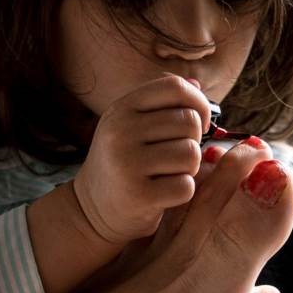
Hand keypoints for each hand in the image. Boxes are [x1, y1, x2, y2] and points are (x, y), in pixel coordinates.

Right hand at [72, 74, 211, 244]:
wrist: (91, 208)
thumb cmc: (124, 162)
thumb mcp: (132, 125)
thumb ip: (163, 103)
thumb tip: (195, 84)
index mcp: (122, 108)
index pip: (175, 87)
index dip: (198, 102)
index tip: (200, 122)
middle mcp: (120, 131)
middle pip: (189, 121)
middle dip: (194, 140)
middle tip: (177, 155)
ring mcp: (127, 163)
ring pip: (191, 154)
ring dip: (190, 167)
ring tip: (170, 173)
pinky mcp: (138, 195)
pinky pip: (186, 186)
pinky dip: (183, 192)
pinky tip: (165, 193)